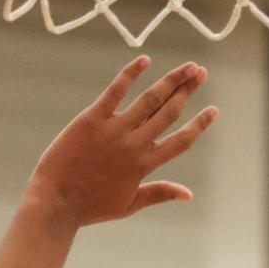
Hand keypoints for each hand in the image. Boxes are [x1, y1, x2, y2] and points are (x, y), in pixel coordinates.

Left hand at [30, 58, 217, 226]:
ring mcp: (114, 130)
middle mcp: (133, 145)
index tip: (214, 110)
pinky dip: (131, 73)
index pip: (180, 142)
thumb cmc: (89, 207)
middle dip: (188, 90)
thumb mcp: (127, 205)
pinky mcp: (92, 119)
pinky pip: (116, 90)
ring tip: (187, 66)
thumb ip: (159, 193)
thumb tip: (189, 194)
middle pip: (169, 112)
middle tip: (201, 72)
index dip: (199, 124)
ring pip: (150, 99)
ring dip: (172, 80)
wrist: (54, 203)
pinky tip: (145, 60)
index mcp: (143, 166)